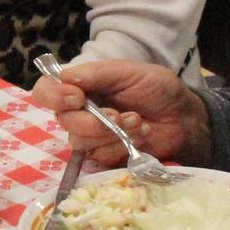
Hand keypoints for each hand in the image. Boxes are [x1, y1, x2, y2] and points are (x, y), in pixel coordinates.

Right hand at [31, 59, 208, 166]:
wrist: (183, 117)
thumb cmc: (157, 89)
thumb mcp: (129, 72)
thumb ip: (96, 74)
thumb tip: (65, 79)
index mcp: (81, 86)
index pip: (46, 91)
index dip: (53, 96)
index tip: (76, 98)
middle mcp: (80, 112)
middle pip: (63, 121)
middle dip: (91, 121)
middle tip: (117, 115)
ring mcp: (91, 136)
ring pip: (79, 142)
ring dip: (109, 133)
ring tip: (136, 121)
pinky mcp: (104, 156)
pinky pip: (98, 157)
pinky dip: (119, 147)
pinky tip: (138, 137)